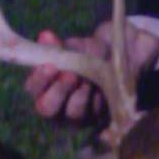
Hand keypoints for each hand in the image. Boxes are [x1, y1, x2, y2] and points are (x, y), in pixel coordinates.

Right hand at [25, 21, 158, 124]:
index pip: (33, 88)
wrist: (125, 58)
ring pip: (73, 113)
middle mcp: (58, 106)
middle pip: (47, 108)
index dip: (39, 79)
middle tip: (70, 75)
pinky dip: (99, 100)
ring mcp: (79, 116)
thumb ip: (61, 46)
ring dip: (79, 96)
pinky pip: (96, 114)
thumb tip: (45, 37)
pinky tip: (104, 87)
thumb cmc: (93, 52)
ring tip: (89, 80)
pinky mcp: (99, 120)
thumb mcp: (78, 46)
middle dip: (58, 91)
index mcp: (46, 86)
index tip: (50, 65)